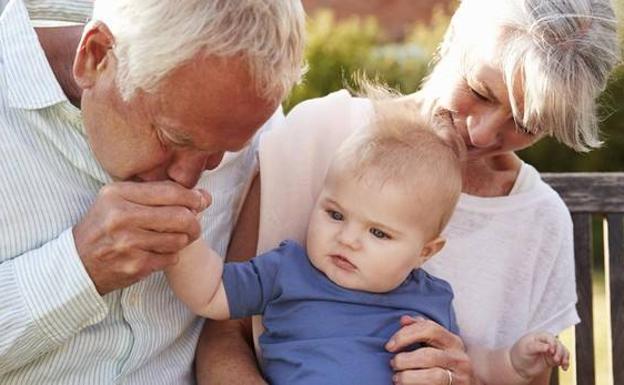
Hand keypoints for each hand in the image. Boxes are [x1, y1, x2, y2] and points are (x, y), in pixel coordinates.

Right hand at [73, 181, 210, 293]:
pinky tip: (159, 252)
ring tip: (174, 237)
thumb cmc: (103, 227)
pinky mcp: (135, 266)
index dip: (193, 196)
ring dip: (183, 239)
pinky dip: (171, 255)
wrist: (76, 263)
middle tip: (194, 223)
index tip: (201, 200)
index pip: (170, 191)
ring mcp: (128, 244)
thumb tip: (203, 196)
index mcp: (117, 195)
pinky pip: (171, 258)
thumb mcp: (118, 200)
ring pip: (179, 239)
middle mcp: (122, 217)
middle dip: (194, 221)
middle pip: (181, 216)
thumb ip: (157, 194)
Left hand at [386, 316, 477, 384]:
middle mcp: (459, 358)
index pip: (429, 329)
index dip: (405, 335)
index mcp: (453, 341)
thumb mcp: (436, 344)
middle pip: (429, 355)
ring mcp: (460, 377)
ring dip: (409, 377)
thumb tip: (404, 320)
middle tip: (393, 364)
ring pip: (434, 376)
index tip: (389, 346)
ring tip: (397, 378)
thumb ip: (421, 330)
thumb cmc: (445, 363)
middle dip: (405, 360)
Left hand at [509, 332, 568, 378]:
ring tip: (561, 363)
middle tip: (555, 359)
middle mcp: (545, 343)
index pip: (549, 337)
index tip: (551, 351)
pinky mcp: (552, 359)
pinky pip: (563, 359)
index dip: (552, 343)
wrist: (519, 367)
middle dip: (559, 352)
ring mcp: (550, 351)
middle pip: (558, 344)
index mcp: (538, 337)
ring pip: (562, 351)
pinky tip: (564, 367)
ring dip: (564, 357)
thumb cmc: (519, 354)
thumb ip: (537, 346)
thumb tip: (547, 346)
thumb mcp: (526, 349)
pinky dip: (565, 362)